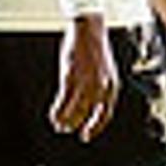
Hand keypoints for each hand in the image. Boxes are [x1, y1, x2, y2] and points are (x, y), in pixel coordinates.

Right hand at [51, 15, 117, 138]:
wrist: (89, 30)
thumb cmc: (95, 49)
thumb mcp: (104, 71)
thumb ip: (100, 87)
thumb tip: (90, 104)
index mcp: (112, 86)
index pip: (105, 114)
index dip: (95, 127)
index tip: (86, 135)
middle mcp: (101, 88)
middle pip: (88, 115)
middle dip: (77, 125)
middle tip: (67, 130)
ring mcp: (86, 84)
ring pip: (75, 111)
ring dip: (65, 121)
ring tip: (58, 126)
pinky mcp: (71, 79)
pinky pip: (63, 102)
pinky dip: (58, 111)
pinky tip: (53, 116)